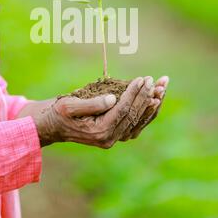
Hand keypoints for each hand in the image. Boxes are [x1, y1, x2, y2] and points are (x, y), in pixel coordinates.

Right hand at [32, 77, 154, 147]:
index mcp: (100, 131)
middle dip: (147, 96)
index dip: (134, 93)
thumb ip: (92, 104)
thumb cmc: (60, 112)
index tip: (143, 78)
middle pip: (134, 115)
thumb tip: (114, 99)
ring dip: (152, 103)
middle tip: (156, 79)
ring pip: (139, 120)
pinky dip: (147, 111)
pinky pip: (137, 124)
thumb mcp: (70, 105)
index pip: (123, 110)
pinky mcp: (116, 135)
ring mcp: (114, 138)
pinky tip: (155, 99)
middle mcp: (110, 138)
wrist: (54, 126)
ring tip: (163, 87)